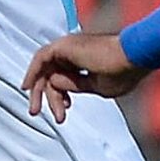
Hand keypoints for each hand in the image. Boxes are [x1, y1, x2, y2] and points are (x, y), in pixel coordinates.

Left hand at [23, 31, 147, 122]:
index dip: (60, 95)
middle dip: (47, 96)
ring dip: (39, 91)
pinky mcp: (64, 46)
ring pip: (45, 69)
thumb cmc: (122, 73)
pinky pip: (41, 59)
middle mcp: (74, 51)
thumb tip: (55, 86)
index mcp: (85, 59)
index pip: (64, 76)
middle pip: (51, 73)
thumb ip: (75, 86)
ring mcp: (69, 46)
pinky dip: (32, 73)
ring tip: (35, 111)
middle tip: (38, 113)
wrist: (132, 59)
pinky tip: (27, 87)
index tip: (65, 109)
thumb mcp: (96, 87)